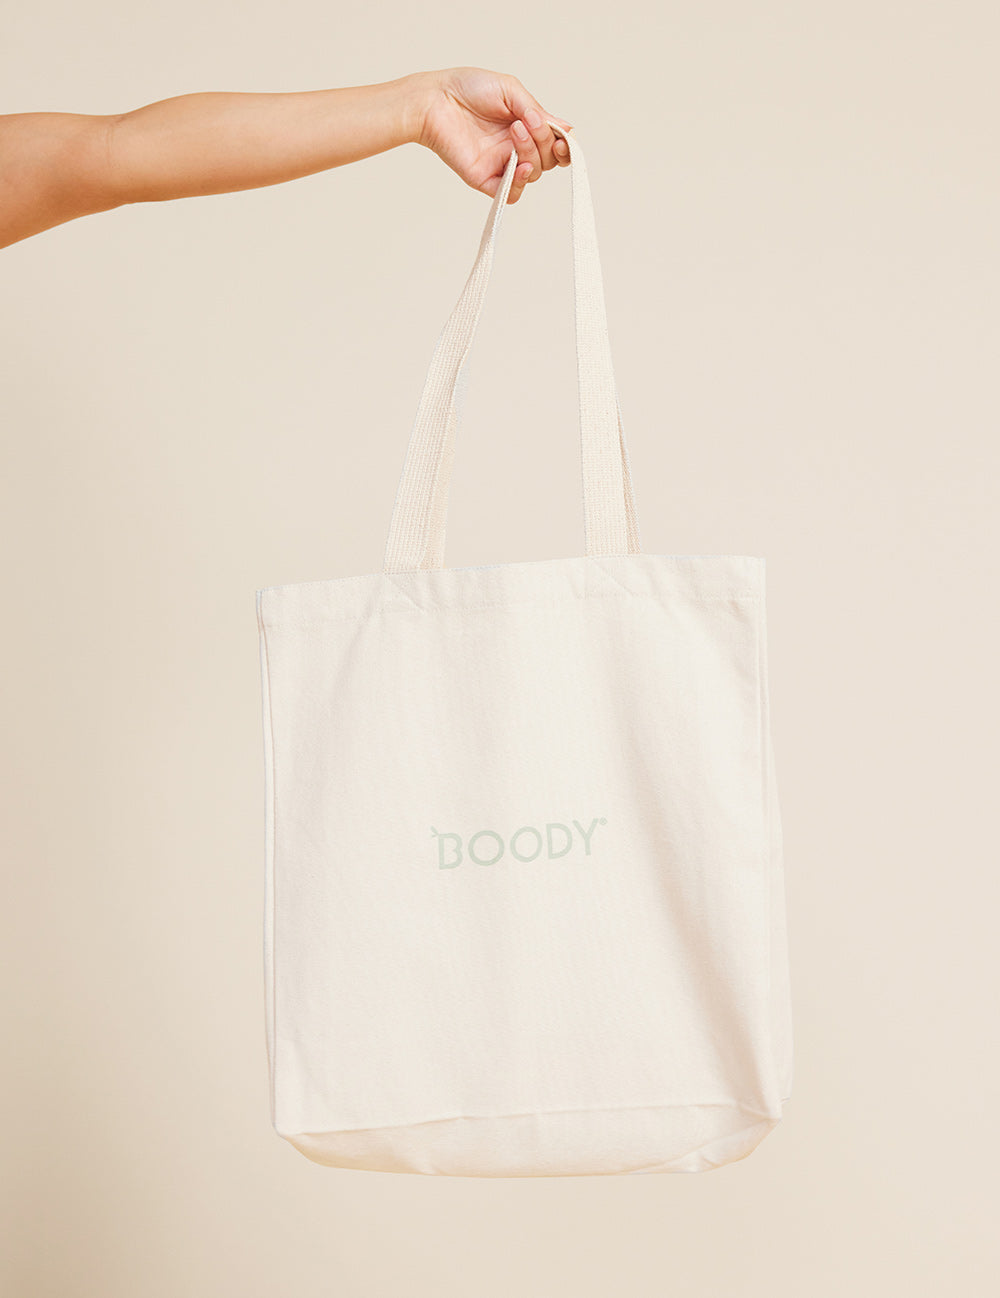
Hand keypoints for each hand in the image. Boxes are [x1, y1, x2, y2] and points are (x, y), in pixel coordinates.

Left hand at [408, 67, 572, 202]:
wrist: (437, 100)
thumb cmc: (469, 89)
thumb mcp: (511, 91)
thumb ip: (537, 111)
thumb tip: (567, 130)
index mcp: (525, 127)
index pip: (554, 146)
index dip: (564, 147)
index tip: (563, 140)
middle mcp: (516, 148)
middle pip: (547, 160)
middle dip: (544, 142)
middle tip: (526, 123)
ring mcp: (501, 165)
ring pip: (533, 174)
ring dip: (531, 153)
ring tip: (514, 131)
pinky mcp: (486, 179)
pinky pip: (511, 194)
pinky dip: (519, 183)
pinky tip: (520, 166)